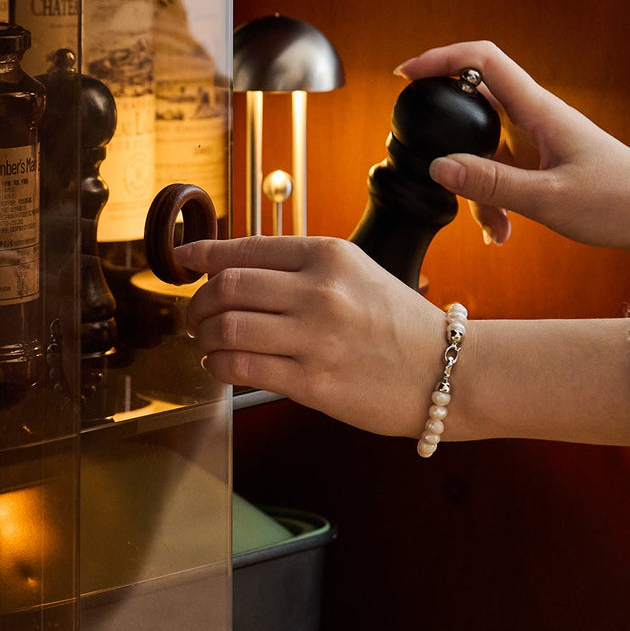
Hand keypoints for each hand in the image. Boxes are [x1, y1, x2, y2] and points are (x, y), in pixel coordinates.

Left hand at [178, 235, 445, 436]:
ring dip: (202, 336)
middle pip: (227, 287)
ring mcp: (315, 337)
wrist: (448, 372)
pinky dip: (217, 365)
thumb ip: (299, 269)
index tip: (182, 261)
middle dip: (197, 302)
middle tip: (194, 315)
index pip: (246, 248)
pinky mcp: (312, 382)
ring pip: (226, 327)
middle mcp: (319, 291)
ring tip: (205, 342)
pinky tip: (220, 365)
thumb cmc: (397, 324)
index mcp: (329, 255)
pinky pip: (240, 367)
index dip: (203, 255)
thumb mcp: (355, 274)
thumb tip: (229, 270)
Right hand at [395, 40, 629, 259]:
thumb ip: (490, 184)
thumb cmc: (618, 201)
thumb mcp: (548, 198)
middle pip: (472, 109)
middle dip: (447, 140)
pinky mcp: (539, 166)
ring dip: (474, 190)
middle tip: (427, 165)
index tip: (406, 75)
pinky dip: (491, 203)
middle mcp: (534, 120)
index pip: (483, 61)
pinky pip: (498, 176)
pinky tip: (500, 233)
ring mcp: (535, 143)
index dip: (441, 59)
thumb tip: (438, 168)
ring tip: (490, 228)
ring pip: (482, 152)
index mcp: (539, 110)